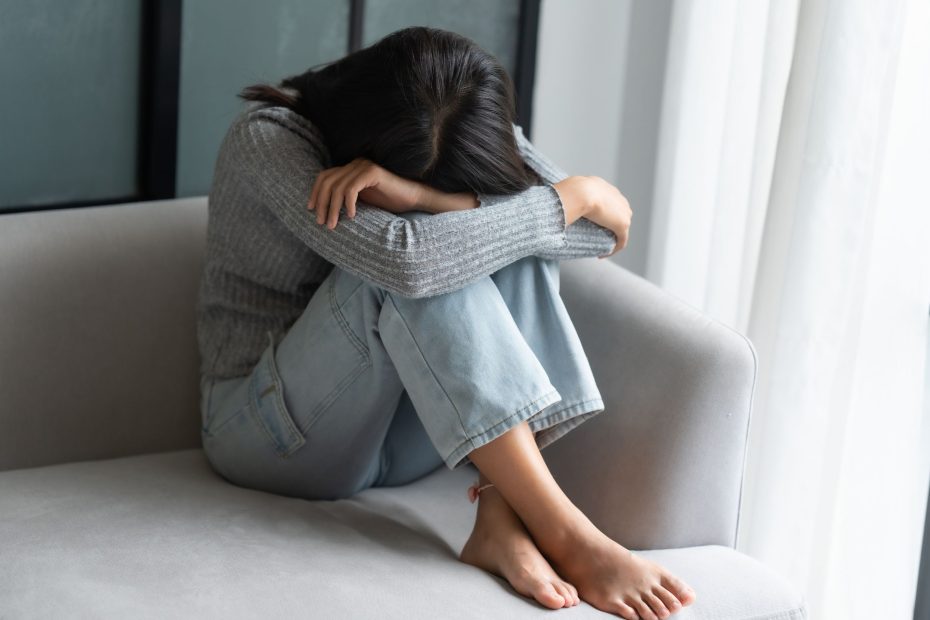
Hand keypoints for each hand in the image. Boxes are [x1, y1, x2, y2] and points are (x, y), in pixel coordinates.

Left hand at [308, 157, 425, 228]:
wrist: (412, 199)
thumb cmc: (388, 202)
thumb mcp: (361, 201)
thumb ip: (344, 199)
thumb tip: (323, 211)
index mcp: (350, 169)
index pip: (324, 177)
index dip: (315, 193)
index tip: (310, 210)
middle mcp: (355, 164)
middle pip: (327, 181)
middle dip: (321, 203)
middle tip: (321, 222)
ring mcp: (364, 166)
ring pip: (338, 187)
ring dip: (332, 208)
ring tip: (333, 224)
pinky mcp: (373, 172)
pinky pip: (352, 188)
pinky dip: (348, 203)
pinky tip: (351, 216)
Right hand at [553, 176, 631, 257]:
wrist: (580, 192)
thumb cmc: (571, 191)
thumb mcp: (571, 190)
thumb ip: (570, 196)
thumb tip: (558, 203)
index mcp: (608, 190)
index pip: (610, 206)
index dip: (602, 218)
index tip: (591, 227)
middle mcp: (620, 200)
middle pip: (618, 218)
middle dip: (608, 229)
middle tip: (594, 239)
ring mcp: (624, 213)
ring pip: (621, 231)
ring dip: (611, 240)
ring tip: (597, 249)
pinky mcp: (623, 225)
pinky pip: (621, 241)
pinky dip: (613, 250)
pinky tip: (601, 256)